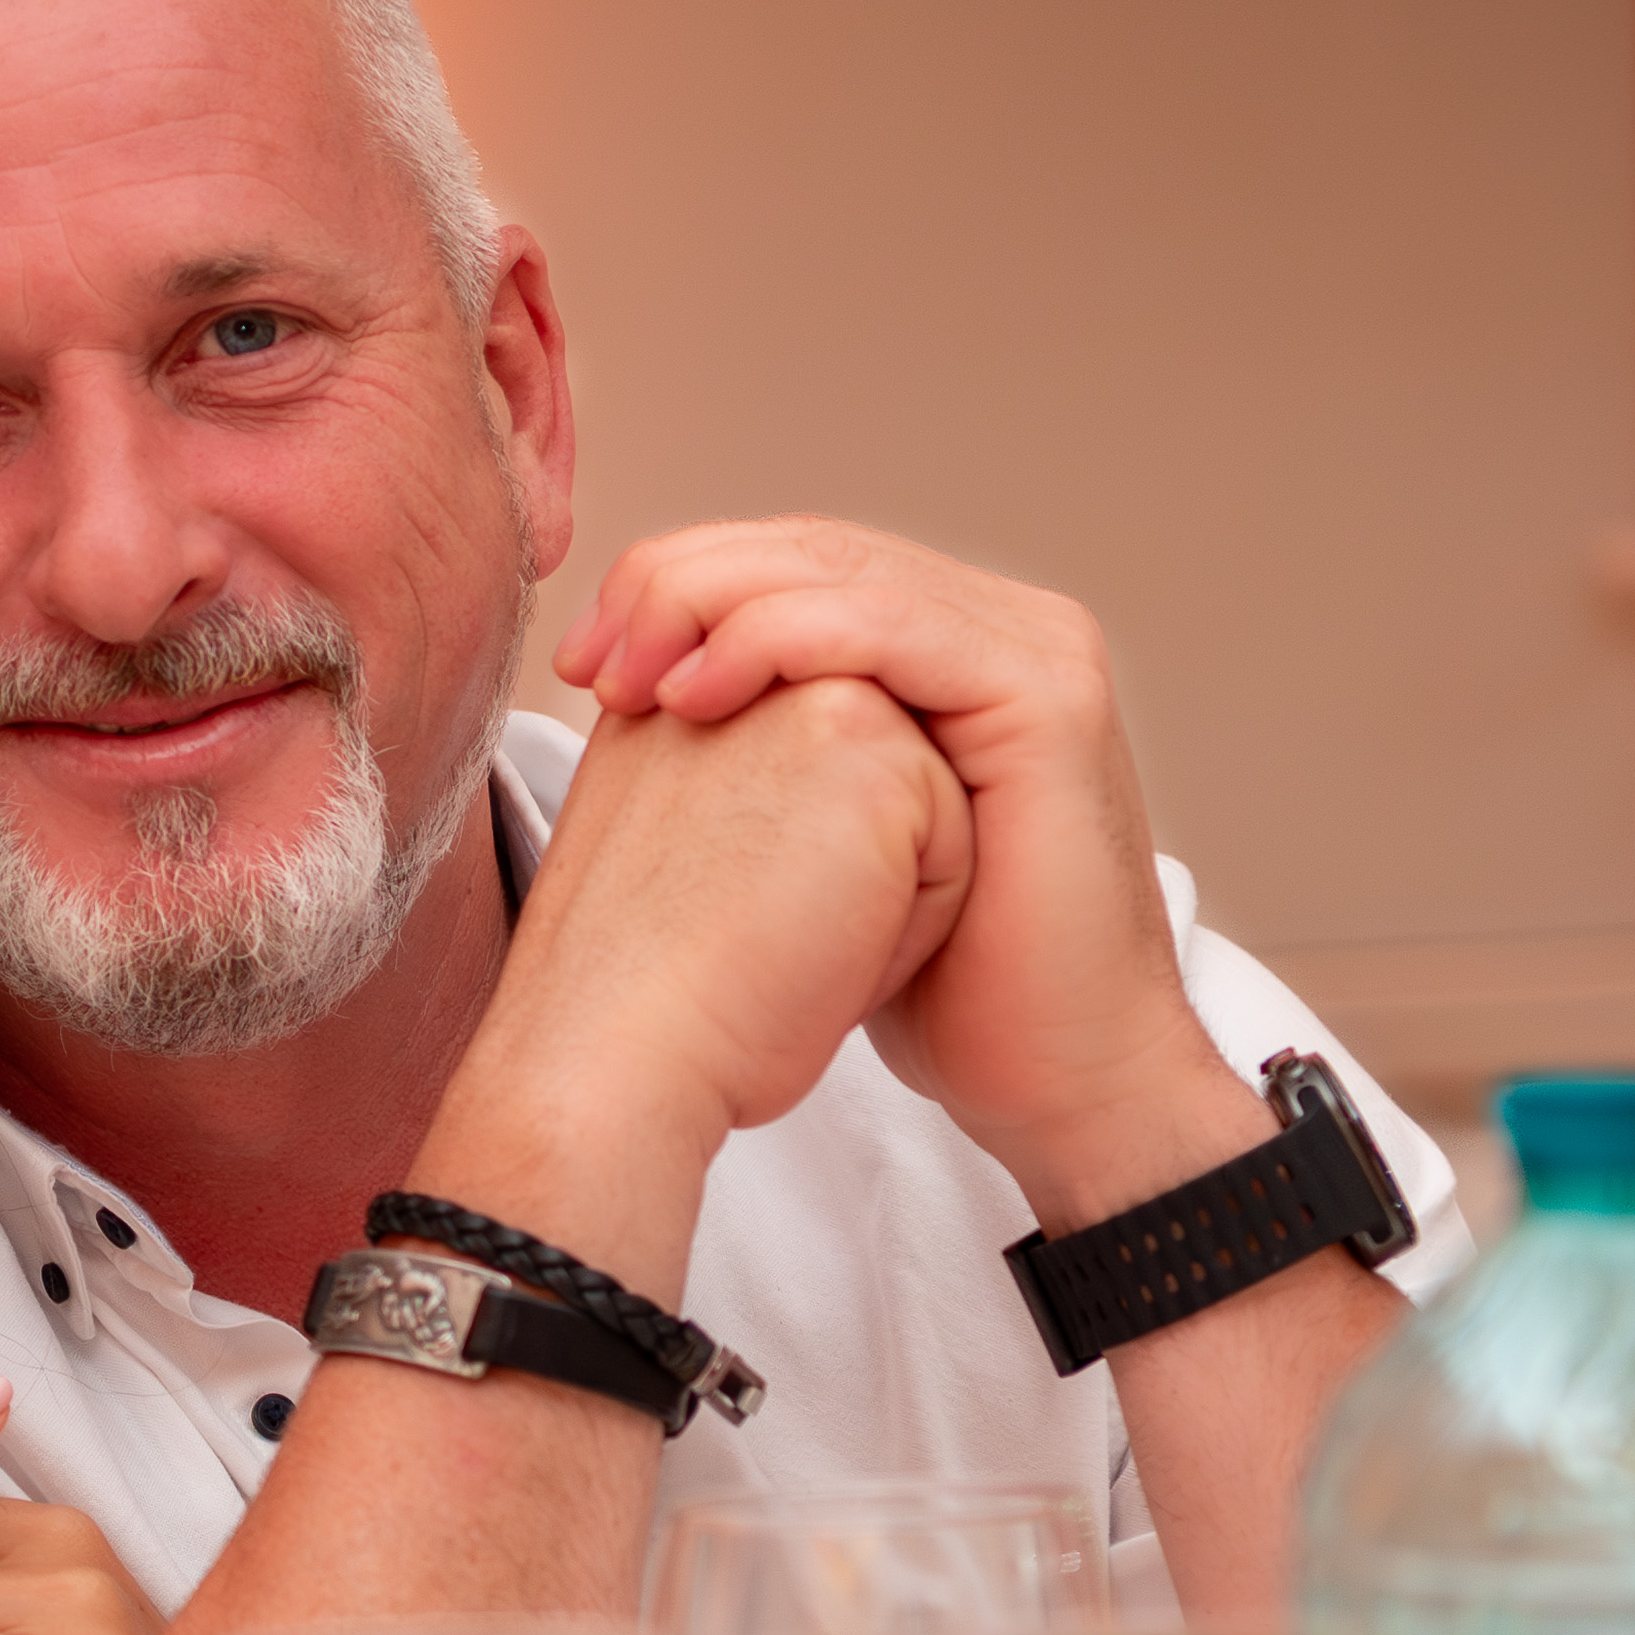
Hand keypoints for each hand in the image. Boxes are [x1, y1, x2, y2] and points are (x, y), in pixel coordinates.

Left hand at [553, 519, 1250, 1214]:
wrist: (1051, 1086)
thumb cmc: (935, 988)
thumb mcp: (821, 839)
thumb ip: (767, 745)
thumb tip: (637, 690)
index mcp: (947, 643)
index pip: (794, 564)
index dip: (677, 586)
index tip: (582, 663)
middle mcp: (999, 624)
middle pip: (812, 548)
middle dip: (678, 586)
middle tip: (587, 659)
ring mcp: (1034, 649)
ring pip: (842, 571)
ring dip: (711, 606)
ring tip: (626, 674)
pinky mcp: (1045, 695)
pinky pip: (889, 628)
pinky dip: (780, 643)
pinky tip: (699, 691)